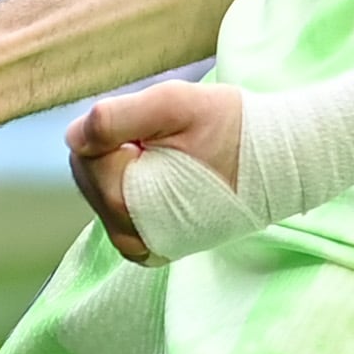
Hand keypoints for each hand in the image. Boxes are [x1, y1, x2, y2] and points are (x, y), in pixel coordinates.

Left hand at [63, 80, 241, 266]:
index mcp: (128, 206)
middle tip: (170, 142)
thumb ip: (115, 117)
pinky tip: (167, 176)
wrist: (280, 163)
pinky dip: (133, 184)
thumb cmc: (232, 128)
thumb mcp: (175, 104)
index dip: (120, 126)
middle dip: (119, 146)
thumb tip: (73, 137)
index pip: (84, 147)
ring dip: (126, 164)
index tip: (161, 130)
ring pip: (101, 188)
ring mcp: (139, 249)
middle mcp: (128, 239)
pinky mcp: (149, 249)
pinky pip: (118, 207)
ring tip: (174, 159)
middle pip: (87, 171)